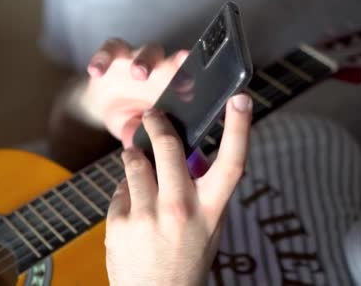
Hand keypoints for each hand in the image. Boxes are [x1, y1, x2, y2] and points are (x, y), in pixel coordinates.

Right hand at [84, 38, 187, 146]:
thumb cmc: (132, 117)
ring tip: (138, 73)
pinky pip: (109, 51)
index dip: (194, 81)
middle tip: (179, 66)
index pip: (188, 81)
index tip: (197, 86)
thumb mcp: (141, 132)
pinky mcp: (114, 54)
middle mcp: (160, 70)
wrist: (104, 104)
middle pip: (175, 62)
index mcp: (172, 89)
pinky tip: (96, 71)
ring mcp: (138, 59)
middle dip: (176, 63)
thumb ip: (147, 139)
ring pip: (146, 52)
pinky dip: (102, 59)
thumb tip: (150, 156)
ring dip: (144, 60)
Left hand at [105, 94, 252, 285]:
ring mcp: (147, 216)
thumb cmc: (186, 261)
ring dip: (135, 157)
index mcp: (210, 211)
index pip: (232, 163)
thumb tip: (193, 155)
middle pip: (170, 149)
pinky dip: (125, 192)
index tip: (240, 100)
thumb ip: (204, 193)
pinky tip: (132, 209)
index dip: (239, 128)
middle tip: (152, 116)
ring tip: (136, 161)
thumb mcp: (209, 229)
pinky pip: (120, 190)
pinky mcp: (120, 223)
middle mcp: (180, 210)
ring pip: (136, 163)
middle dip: (158, 125)